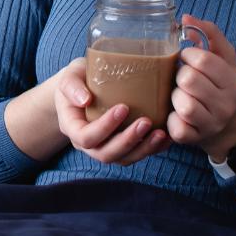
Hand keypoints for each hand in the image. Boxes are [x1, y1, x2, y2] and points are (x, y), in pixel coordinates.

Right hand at [53, 57, 171, 166]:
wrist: (82, 88)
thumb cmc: (76, 80)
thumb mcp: (69, 77)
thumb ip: (71, 86)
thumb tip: (85, 99)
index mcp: (72, 128)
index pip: (86, 137)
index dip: (104, 127)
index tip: (123, 107)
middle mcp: (88, 144)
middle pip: (106, 154)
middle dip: (128, 140)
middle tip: (146, 122)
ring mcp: (105, 147)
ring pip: (124, 158)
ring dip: (143, 149)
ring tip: (161, 133)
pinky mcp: (122, 146)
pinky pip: (136, 154)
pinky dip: (153, 149)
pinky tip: (166, 136)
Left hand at [167, 16, 235, 156]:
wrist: (224, 127)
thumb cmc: (218, 85)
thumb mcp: (222, 58)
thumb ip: (209, 34)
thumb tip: (187, 18)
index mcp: (235, 82)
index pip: (204, 60)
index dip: (189, 55)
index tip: (188, 59)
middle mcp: (227, 105)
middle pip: (189, 79)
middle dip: (180, 76)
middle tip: (184, 79)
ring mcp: (212, 124)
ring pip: (182, 103)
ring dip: (175, 97)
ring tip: (181, 96)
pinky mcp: (194, 139)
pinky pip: (175, 125)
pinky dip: (171, 118)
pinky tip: (176, 114)